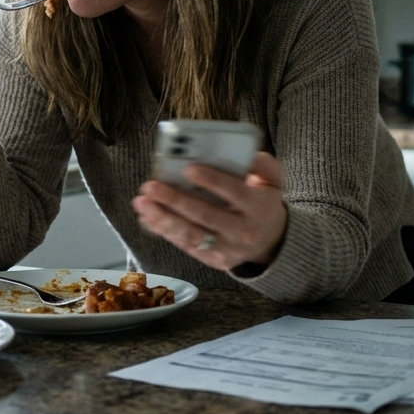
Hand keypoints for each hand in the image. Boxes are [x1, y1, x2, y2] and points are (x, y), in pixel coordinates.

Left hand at [131, 152, 287, 271]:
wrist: (271, 241)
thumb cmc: (263, 201)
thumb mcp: (272, 181)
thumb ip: (262, 164)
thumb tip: (245, 152)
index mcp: (259, 207)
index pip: (235, 193)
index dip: (212, 181)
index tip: (188, 169)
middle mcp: (243, 232)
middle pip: (206, 216)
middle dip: (175, 200)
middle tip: (150, 185)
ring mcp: (227, 249)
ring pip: (191, 235)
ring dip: (163, 219)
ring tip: (141, 203)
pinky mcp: (213, 260)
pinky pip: (186, 245)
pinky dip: (165, 231)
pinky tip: (147, 217)